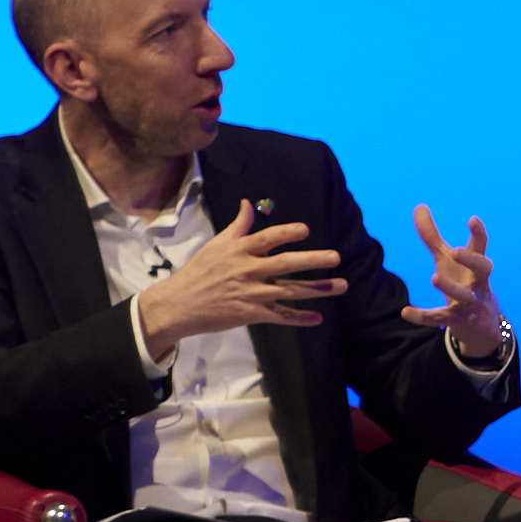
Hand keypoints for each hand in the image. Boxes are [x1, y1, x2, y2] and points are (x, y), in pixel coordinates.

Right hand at [135, 201, 342, 356]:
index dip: (287, 233)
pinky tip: (318, 318)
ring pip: (290, 290)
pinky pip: (280, 316)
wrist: (179, 304)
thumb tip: (247, 203)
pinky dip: (299, 318)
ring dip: (317, 289)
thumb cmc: (199, 271)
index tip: (306, 230)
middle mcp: (248, 270)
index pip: (267, 238)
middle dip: (313, 260)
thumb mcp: (216, 244)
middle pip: (286, 264)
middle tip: (336, 257)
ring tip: (341, 285)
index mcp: (239, 251)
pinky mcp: (251, 313)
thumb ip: (238, 225)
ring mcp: (251, 293)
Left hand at [400, 205, 506, 360]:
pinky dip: (424, 316)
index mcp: (475, 265)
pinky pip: (443, 319)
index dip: (478, 233)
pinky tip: (406, 312)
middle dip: (473, 260)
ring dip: (451, 287)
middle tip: (457, 251)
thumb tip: (419, 206)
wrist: (482, 326)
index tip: (472, 219)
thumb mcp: (446, 260)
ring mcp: (472, 303)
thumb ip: (433, 236)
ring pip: (464, 296)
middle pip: (484, 269)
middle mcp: (478, 282)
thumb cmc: (463, 283)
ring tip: (434, 278)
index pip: (481, 247)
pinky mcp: (461, 321)